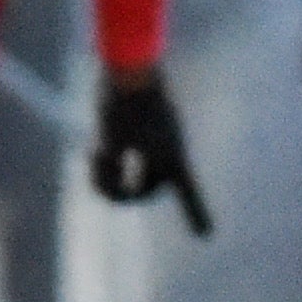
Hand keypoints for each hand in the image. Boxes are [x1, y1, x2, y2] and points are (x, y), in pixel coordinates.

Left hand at [90, 69, 211, 236]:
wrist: (130, 65)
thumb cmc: (121, 105)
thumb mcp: (107, 143)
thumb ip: (107, 168)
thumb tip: (107, 180)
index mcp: (171, 156)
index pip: (187, 193)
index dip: (196, 215)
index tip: (206, 236)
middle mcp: (172, 148)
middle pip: (152, 184)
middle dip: (126, 189)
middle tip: (98, 174)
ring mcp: (164, 135)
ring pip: (144, 167)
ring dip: (118, 170)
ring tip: (95, 154)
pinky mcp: (153, 123)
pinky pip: (140, 149)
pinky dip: (120, 153)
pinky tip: (100, 145)